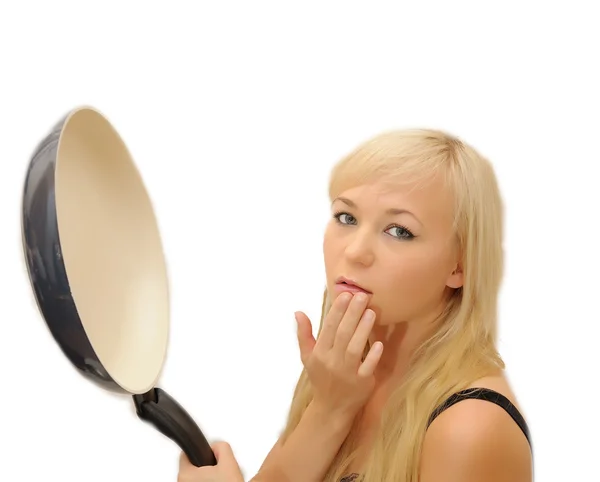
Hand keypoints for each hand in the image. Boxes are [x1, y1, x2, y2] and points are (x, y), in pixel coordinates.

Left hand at [178, 442, 243, 481]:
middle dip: (203, 468)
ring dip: (204, 479)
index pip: (185, 455)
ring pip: (194, 480)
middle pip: (190, 469)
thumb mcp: (229, 463)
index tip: (206, 456)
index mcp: (185, 474)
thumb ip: (221, 447)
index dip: (199, 453)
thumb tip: (216, 447)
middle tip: (217, 473)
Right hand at [295, 292, 383, 418]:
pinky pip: (367, 367)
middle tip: (363, 296)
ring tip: (371, 312)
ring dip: (363, 329)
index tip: (346, 294)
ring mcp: (347, 372)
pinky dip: (372, 356)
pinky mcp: (361, 383)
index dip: (337, 310)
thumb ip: (304, 334)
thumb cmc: (321, 378)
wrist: (330, 409)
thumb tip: (298, 312)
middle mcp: (332, 361)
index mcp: (319, 353)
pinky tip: (379, 342)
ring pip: (354, 348)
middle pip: (343, 334)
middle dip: (352, 313)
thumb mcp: (308, 357)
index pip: (329, 327)